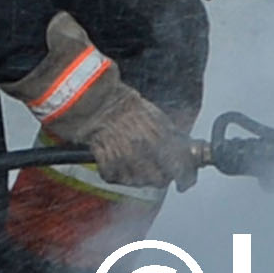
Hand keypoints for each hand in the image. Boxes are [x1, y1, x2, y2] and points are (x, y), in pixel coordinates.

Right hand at [9, 13, 197, 188]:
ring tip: (133, 166)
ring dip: (139, 177)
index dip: (187, 173)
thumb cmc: (113, 95)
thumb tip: (178, 144)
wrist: (85, 92)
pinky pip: (117, 177)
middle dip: (163, 177)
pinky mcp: (105, 159)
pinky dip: (117, 174)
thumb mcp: (147, 108)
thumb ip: (164, 129)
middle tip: (160, 173)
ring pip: (141, 180)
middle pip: (163, 176)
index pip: (181, 158)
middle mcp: (145, 142)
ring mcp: (125, 152)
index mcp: (158, 127)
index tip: (188, 178)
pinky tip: (115, 163)